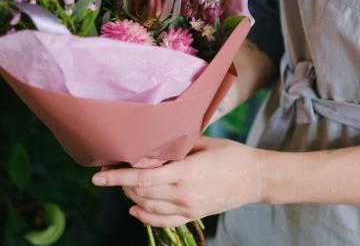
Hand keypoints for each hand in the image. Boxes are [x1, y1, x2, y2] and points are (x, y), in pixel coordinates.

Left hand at [91, 137, 263, 227]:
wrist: (255, 178)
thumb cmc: (232, 154)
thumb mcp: (205, 143)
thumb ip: (179, 147)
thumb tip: (153, 146)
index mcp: (186, 172)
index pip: (143, 178)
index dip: (118, 177)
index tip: (98, 175)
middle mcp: (183, 194)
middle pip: (141, 193)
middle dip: (121, 183)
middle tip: (112, 169)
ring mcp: (188, 208)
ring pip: (148, 207)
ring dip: (131, 196)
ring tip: (123, 183)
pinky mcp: (193, 216)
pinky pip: (162, 221)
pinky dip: (145, 217)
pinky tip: (135, 209)